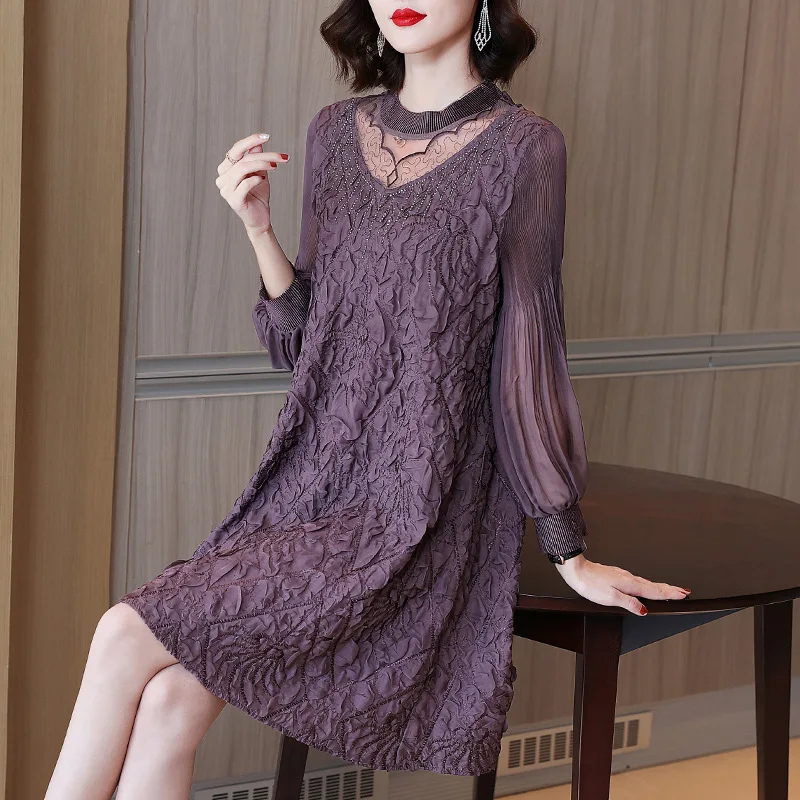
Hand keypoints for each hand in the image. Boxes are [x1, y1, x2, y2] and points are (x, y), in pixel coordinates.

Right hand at [215, 132, 290, 235]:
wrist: (260, 218)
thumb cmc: (258, 194)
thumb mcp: (259, 172)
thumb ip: (256, 158)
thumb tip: (258, 143)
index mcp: (226, 168)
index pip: (236, 149)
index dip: (251, 140)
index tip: (267, 136)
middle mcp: (222, 178)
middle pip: (243, 159)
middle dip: (264, 155)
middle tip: (282, 156)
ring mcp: (226, 190)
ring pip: (243, 168)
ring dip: (262, 164)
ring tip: (275, 166)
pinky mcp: (233, 200)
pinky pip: (244, 184)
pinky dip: (255, 179)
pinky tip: (263, 179)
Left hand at [554, 554, 689, 614]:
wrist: (576, 570)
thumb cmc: (590, 584)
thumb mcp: (610, 597)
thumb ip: (629, 603)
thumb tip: (644, 610)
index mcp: (629, 584)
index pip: (653, 591)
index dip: (669, 594)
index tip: (683, 594)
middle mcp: (628, 578)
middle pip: (653, 585)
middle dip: (669, 589)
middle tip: (684, 591)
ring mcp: (622, 575)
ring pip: (645, 582)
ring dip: (659, 586)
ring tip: (670, 590)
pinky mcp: (616, 575)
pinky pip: (637, 581)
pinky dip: (646, 584)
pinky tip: (644, 586)